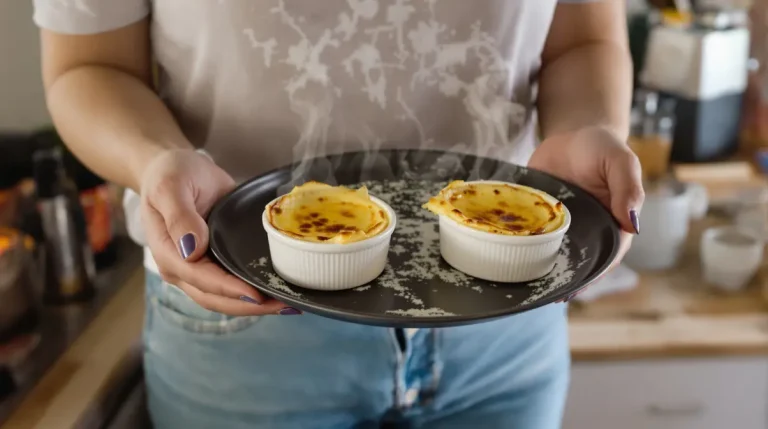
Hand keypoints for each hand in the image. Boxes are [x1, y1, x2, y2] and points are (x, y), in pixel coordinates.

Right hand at [140, 149, 296, 315]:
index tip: (256, 295)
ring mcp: (197, 268)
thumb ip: (179, 216)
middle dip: (249, 305)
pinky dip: (253, 292)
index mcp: (168, 252)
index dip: (229, 289)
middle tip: (285, 305)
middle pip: (214, 297)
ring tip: (288, 304)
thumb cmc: (170, 173)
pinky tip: (277, 292)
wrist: (174, 168)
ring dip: (255, 305)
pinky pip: (231, 284)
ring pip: (224, 298)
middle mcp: (181, 267)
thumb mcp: (170, 186)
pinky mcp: (214, 262)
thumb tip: (191, 249)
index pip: (201, 278)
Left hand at [528, 127, 643, 296]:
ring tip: (525, 286)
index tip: (573, 291)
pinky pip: (530, 234)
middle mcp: (587, 229)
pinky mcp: (539, 215)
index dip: (590, 276)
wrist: (571, 133)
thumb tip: (633, 225)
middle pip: (576, 261)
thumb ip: (627, 189)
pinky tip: (507, 256)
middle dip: (562, 279)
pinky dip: (521, 245)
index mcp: (612, 224)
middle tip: (543, 295)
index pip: (604, 257)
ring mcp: (561, 225)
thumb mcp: (620, 161)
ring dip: (540, 268)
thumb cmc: (602, 148)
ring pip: (552, 252)